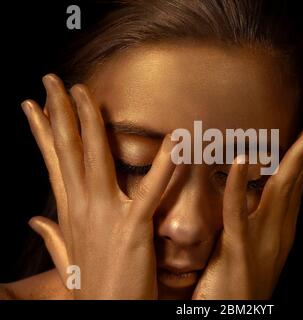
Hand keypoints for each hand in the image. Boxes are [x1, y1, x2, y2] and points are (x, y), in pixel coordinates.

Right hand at [21, 74, 175, 298]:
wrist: (108, 316)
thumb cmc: (93, 288)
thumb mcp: (67, 260)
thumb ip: (51, 237)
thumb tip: (33, 220)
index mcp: (70, 213)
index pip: (54, 163)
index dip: (42, 132)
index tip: (32, 104)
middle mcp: (82, 208)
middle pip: (68, 151)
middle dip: (59, 112)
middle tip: (52, 80)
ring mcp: (105, 216)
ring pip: (95, 159)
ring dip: (91, 122)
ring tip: (84, 93)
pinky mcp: (132, 228)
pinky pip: (150, 190)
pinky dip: (164, 164)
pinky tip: (174, 138)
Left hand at [192, 110, 302, 298]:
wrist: (236, 319)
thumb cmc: (237, 285)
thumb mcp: (253, 248)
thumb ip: (255, 220)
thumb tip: (250, 194)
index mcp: (281, 229)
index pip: (296, 185)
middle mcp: (279, 232)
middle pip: (296, 180)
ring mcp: (262, 240)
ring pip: (281, 189)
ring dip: (296, 156)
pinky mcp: (238, 250)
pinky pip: (238, 212)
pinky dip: (239, 184)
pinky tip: (242, 159)